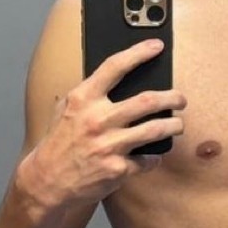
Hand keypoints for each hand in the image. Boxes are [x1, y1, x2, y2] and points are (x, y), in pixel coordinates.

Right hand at [23, 39, 185, 208]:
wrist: (48, 181)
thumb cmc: (59, 144)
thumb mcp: (66, 110)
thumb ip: (90, 95)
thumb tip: (119, 78)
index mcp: (83, 99)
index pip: (114, 67)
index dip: (138, 53)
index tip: (156, 46)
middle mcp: (97, 119)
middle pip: (147, 101)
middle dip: (171, 97)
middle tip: (180, 99)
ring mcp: (108, 145)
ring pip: (155, 129)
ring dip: (173, 126)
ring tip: (178, 125)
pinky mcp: (117, 169)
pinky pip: (147, 160)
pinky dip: (153, 158)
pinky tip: (153, 156)